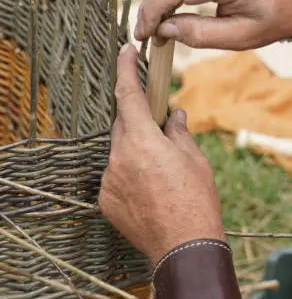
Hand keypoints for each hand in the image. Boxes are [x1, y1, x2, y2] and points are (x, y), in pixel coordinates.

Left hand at [98, 45, 223, 264]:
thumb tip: (173, 116)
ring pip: (117, 152)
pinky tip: (145, 190)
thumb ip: (178, 132)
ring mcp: (108, 179)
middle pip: (122, 125)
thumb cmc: (194, 200)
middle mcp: (117, 156)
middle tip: (156, 129)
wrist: (182, 246)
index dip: (125, 70)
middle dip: (136, 121)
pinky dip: (125, 174)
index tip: (123, 52)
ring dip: (132, 152)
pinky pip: (112, 176)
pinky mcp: (104, 199)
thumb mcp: (194, 159)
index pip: (128, 95)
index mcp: (140, 140)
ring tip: (157, 172)